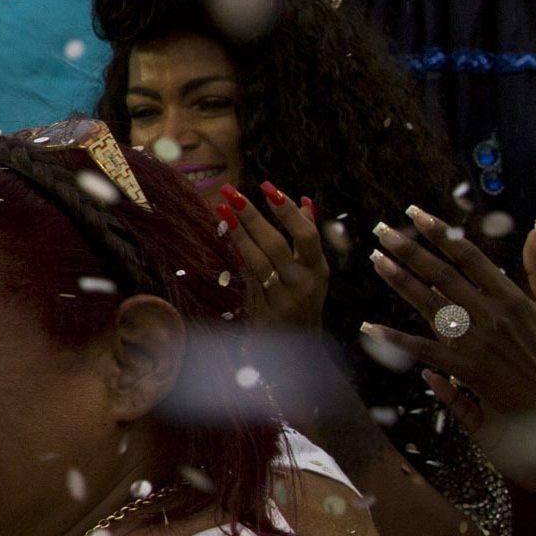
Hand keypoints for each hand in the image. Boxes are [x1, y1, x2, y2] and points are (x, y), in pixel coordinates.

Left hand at [220, 183, 330, 329]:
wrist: (299, 347)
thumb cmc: (304, 298)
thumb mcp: (313, 270)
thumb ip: (308, 237)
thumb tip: (304, 201)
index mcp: (316, 268)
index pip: (306, 235)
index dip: (288, 212)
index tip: (268, 188)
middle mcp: (301, 283)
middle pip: (275, 245)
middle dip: (252, 216)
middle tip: (231, 192)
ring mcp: (281, 299)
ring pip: (256, 262)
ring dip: (237, 234)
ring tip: (220, 210)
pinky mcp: (261, 313)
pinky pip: (244, 282)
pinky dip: (232, 260)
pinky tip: (218, 241)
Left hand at [362, 208, 535, 480]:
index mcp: (512, 298)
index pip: (469, 257)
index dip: (439, 234)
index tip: (415, 215)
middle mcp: (491, 315)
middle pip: (442, 275)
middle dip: (410, 250)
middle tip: (382, 230)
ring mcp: (477, 342)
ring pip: (429, 305)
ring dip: (400, 281)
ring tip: (376, 259)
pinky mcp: (466, 369)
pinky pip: (424, 350)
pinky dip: (396, 339)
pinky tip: (370, 327)